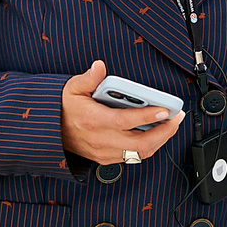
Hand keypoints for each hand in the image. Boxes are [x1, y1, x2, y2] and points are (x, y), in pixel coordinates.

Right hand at [58, 61, 184, 164]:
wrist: (51, 131)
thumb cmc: (64, 108)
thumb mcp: (71, 88)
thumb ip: (88, 78)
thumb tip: (99, 67)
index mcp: (92, 120)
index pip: (125, 121)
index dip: (147, 117)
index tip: (164, 110)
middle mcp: (100, 140)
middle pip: (140, 144)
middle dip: (163, 132)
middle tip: (176, 118)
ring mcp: (104, 152)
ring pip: (139, 153)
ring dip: (159, 140)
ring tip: (170, 124)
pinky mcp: (106, 159)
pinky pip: (133, 157)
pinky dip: (147, 147)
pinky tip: (156, 134)